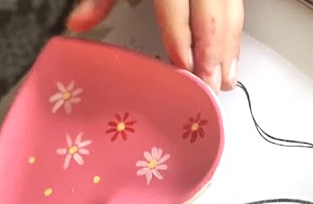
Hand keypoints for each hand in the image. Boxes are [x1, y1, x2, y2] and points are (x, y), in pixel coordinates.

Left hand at [66, 0, 243, 91]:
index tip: (185, 66)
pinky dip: (234, 34)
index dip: (181, 37)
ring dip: (228, 48)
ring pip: (229, 11)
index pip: (176, 8)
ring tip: (225, 80)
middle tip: (209, 86)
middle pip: (212, 13)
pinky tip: (230, 57)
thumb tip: (77, 24)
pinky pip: (235, 6)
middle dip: (212, 52)